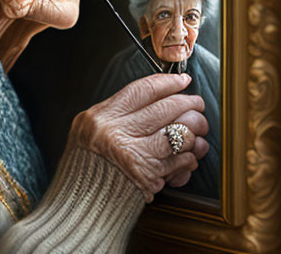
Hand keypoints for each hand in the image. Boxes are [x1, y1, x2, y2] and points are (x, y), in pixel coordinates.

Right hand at [67, 73, 209, 199]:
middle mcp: (118, 134)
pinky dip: (191, 156)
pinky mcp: (150, 177)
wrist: (81, 201)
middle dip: (189, 103)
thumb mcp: (88, 128)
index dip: (167, 82)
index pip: (142, 91)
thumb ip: (116, 112)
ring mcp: (136, 156)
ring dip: (196, 130)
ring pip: (180, 133)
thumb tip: (152, 98)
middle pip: (166, 109)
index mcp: (103, 117)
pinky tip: (189, 155)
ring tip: (198, 129)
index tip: (182, 80)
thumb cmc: (86, 162)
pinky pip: (181, 161)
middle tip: (197, 103)